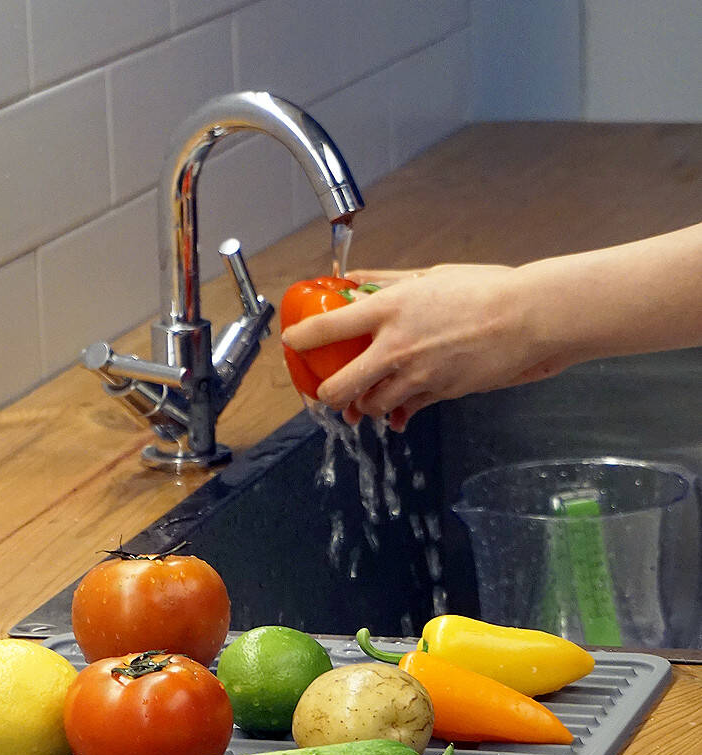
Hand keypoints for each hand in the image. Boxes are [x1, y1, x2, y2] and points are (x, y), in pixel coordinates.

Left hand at [280, 263, 563, 429]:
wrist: (525, 318)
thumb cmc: (482, 290)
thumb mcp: (428, 275)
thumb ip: (385, 280)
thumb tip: (352, 280)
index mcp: (388, 309)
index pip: (325, 329)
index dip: (300, 340)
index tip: (293, 343)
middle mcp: (394, 347)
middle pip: (338, 387)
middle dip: (327, 393)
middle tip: (327, 388)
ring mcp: (415, 376)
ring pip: (370, 405)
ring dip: (363, 404)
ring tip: (365, 396)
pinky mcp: (436, 394)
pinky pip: (404, 413)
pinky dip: (396, 415)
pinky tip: (396, 412)